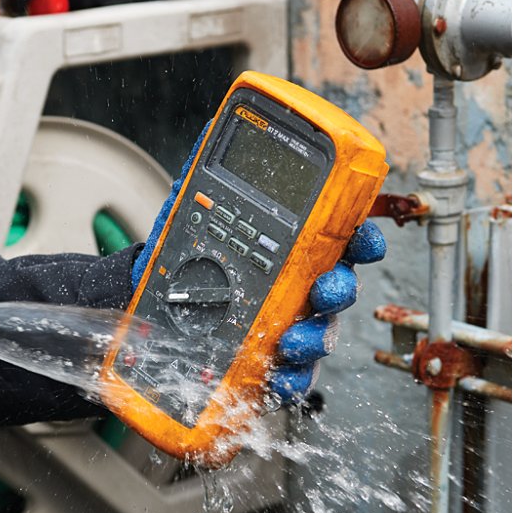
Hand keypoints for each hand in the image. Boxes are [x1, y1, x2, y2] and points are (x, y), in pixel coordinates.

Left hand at [132, 121, 385, 409]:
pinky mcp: (264, 357)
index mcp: (294, 242)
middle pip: (338, 288)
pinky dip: (288, 378)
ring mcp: (284, 321)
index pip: (342, 239)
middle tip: (324, 290)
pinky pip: (288, 373)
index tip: (363, 241)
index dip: (363, 240)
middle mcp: (297, 282)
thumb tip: (213, 134)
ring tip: (290, 340)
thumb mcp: (195, 204)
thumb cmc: (186, 245)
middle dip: (340, 290)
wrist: (150, 292)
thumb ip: (210, 171)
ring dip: (313, 339)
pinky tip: (275, 375)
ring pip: (318, 333)